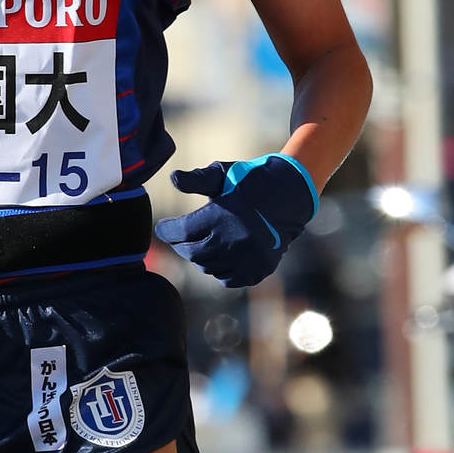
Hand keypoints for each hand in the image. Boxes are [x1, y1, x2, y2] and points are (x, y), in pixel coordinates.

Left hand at [157, 154, 317, 288]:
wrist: (290, 195)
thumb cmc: (251, 181)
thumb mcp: (223, 174)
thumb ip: (196, 179)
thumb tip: (172, 179)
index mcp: (219, 217)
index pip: (180, 233)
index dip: (167, 231)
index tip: (163, 228)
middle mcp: (231, 241)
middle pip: (192, 253)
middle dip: (182, 245)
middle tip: (181, 238)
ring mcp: (246, 259)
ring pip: (208, 267)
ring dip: (202, 256)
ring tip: (204, 243)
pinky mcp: (257, 269)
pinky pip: (228, 279)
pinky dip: (221, 269)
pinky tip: (222, 255)